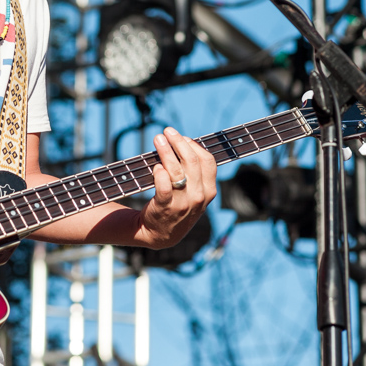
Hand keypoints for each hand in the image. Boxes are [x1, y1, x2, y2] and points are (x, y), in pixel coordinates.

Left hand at [136, 127, 216, 249]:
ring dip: (166, 151)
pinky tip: (155, 165)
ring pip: (176, 170)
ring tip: (158, 139)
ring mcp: (183, 203)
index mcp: (209, 191)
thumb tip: (184, 142)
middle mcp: (199, 196)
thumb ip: (195, 173)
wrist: (160, 234)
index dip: (194, 145)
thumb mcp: (194, 193)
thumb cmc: (176, 205)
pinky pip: (164, 185)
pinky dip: (159, 172)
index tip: (183, 137)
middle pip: (192, 161)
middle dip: (179, 142)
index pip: (208, 161)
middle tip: (167, 131)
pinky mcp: (165, 207)